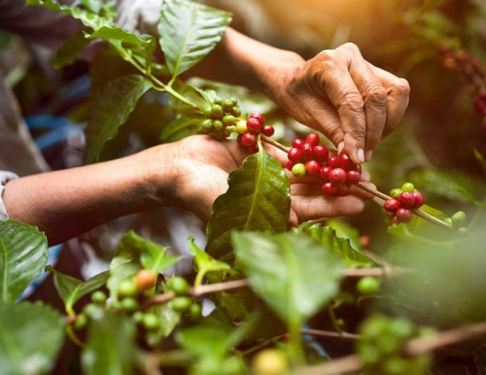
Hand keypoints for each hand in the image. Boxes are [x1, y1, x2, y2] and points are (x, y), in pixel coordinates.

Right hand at [169, 135, 374, 223]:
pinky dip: (307, 149)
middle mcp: (272, 196)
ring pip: (304, 171)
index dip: (334, 207)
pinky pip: (288, 152)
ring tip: (355, 162)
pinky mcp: (260, 155)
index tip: (360, 202)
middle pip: (312, 191)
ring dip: (328, 167)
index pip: (308, 211)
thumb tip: (296, 222)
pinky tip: (328, 145)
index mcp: (268, 214)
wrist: (177, 168)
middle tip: (368, 182)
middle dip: (338, 187)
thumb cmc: (197, 193)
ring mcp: (266, 175)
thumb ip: (261, 212)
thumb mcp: (229, 206)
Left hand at [265, 42, 409, 163]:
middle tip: (363, 156)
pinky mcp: (378, 72)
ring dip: (386, 125)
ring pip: (396, 93)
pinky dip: (389, 118)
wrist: (294, 79)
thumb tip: (354, 156)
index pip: (351, 101)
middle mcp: (351, 57)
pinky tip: (372, 134)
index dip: (357, 133)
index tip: (356, 158)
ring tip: (367, 146)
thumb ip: (333, 132)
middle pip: (377, 96)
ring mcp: (367, 62)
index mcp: (328, 64)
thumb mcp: (307, 115)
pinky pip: (396, 95)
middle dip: (373, 132)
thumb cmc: (297, 97)